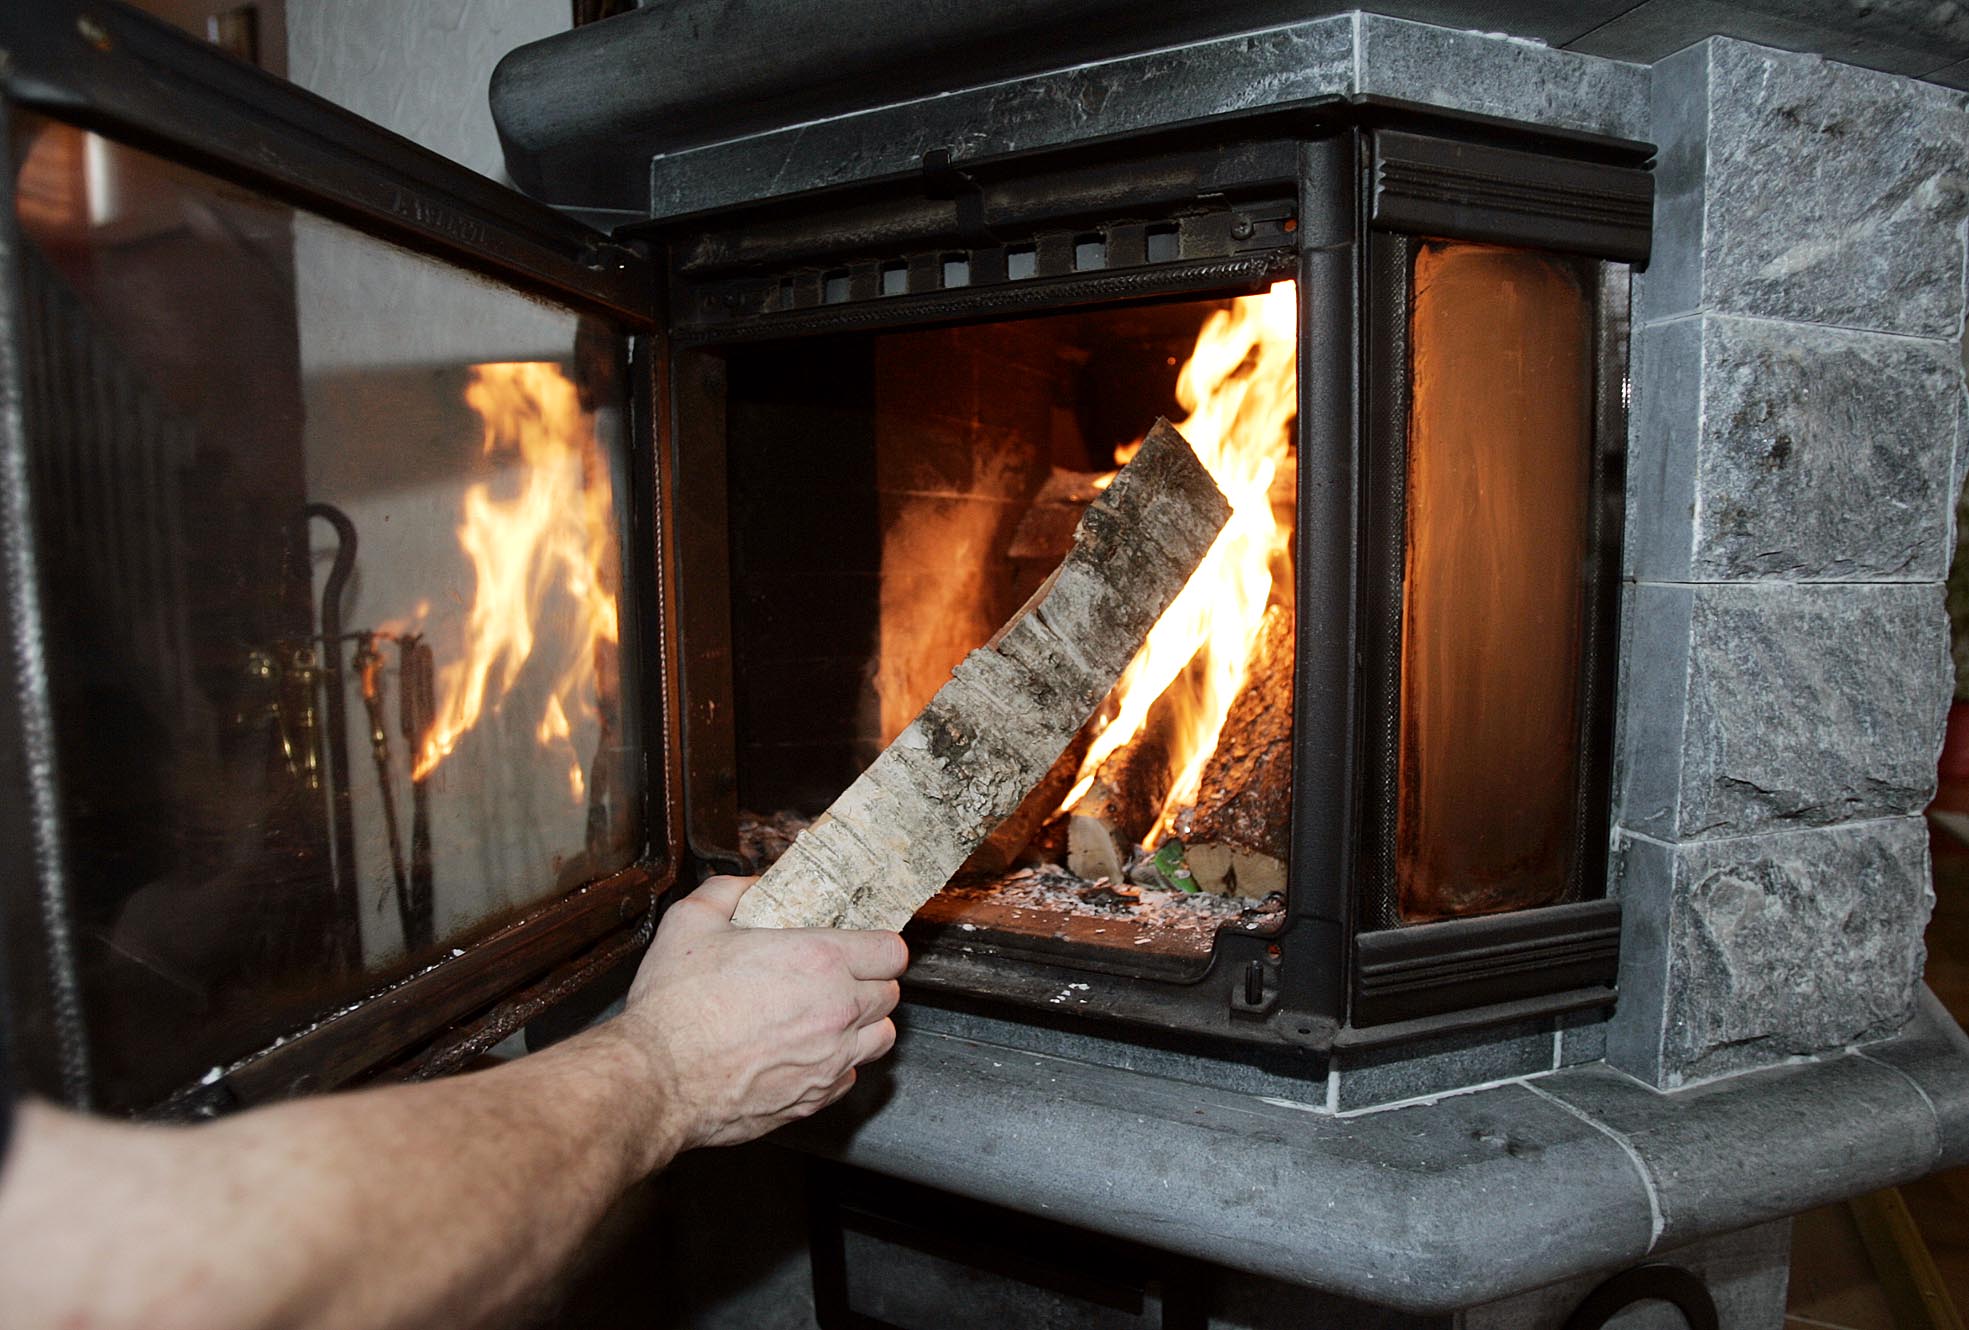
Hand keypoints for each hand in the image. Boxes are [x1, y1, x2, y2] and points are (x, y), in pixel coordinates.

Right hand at [613, 875, 905, 1150]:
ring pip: (880, 1039)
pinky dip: (837, 1065)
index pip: (891, 952)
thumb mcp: (691, 922)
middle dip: (870, 983)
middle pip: (890, 995)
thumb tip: (748, 885)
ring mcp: (830, 1060)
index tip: (864, 948)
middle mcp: (837, 1011)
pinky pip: (849, 1078)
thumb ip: (728, 892)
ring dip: (864, 1026)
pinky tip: (806, 1053)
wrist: (657, 1079)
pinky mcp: (814, 1099)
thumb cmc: (675, 1006)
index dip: (879, 947)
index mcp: (819, 961)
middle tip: (840, 980)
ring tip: (832, 1018)